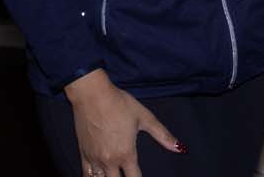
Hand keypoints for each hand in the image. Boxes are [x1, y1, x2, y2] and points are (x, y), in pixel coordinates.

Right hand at [65, 68, 184, 176]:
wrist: (92, 95)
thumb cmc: (120, 104)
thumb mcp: (145, 117)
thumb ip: (162, 135)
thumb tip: (180, 149)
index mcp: (126, 154)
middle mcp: (109, 161)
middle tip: (129, 174)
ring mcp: (94, 159)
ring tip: (115, 175)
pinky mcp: (83, 154)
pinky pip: (86, 175)